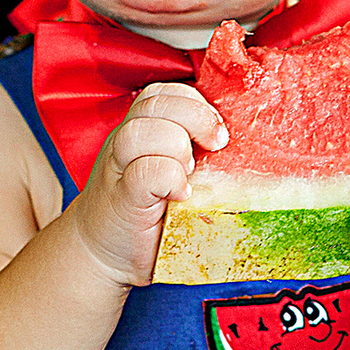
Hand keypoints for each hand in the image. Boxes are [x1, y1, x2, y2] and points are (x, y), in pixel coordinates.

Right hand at [67, 81, 225, 286]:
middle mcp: (126, 143)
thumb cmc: (148, 218)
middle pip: (154, 102)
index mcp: (142, 131)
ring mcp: (119, 168)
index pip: (165, 93)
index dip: (195, 103)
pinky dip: (169, 179)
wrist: (104, 257)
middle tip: (216, 145)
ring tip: (192, 173)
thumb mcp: (175, 176)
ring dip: (176, 145)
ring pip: (142, 131)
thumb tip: (245, 146)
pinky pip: (144, 172)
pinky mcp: (122, 198)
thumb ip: (196, 156)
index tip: (219, 132)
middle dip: (195, 117)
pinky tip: (181, 195)